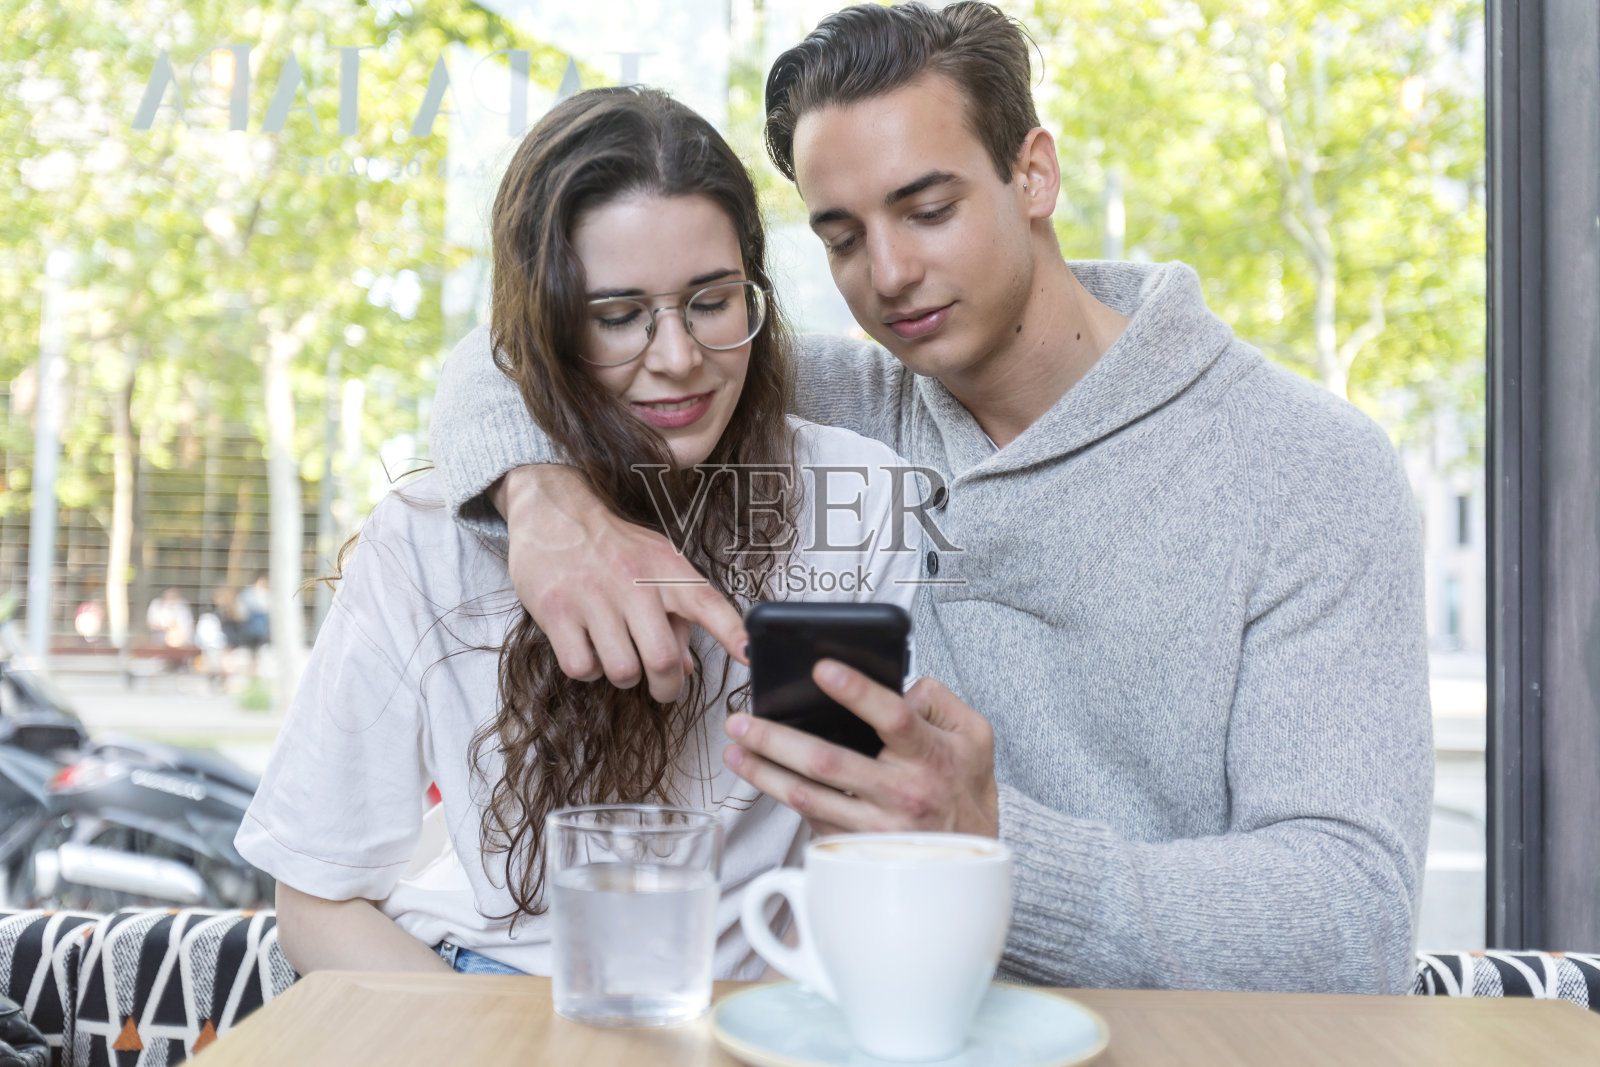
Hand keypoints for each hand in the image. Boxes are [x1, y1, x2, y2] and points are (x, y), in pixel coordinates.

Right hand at [494, 464, 747, 702]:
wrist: (553, 513)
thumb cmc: (613, 546)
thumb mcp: (654, 565)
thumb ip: (676, 617)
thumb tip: (684, 668)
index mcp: (665, 569)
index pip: (706, 603)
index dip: (732, 632)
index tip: (749, 655)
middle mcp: (632, 582)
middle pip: (662, 659)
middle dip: (667, 688)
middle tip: (664, 688)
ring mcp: (592, 597)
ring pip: (622, 671)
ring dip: (624, 676)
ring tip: (617, 653)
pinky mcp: (556, 612)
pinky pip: (583, 669)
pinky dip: (589, 670)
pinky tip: (587, 646)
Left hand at [722, 661, 998, 837]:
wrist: (971, 856)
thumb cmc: (966, 786)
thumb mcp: (973, 734)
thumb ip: (938, 699)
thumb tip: (896, 685)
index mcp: (928, 754)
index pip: (892, 717)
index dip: (857, 692)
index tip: (823, 668)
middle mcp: (901, 792)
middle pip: (828, 762)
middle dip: (776, 739)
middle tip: (741, 720)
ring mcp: (877, 825)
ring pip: (808, 798)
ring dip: (763, 772)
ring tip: (734, 750)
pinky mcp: (859, 847)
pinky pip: (812, 820)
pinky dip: (783, 798)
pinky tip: (761, 778)